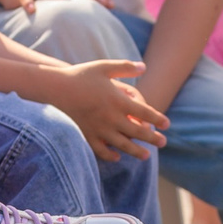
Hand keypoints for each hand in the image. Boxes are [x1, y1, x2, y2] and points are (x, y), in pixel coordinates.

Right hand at [43, 60, 167, 160]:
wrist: (55, 88)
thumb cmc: (81, 75)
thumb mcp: (104, 67)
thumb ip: (125, 67)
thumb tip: (144, 67)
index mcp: (118, 100)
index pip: (145, 112)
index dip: (158, 119)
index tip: (167, 124)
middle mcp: (111, 117)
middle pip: (138, 132)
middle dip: (153, 138)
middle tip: (163, 142)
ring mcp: (99, 129)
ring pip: (123, 145)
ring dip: (136, 152)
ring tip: (146, 156)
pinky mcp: (86, 136)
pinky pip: (101, 150)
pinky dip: (110, 155)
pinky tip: (117, 156)